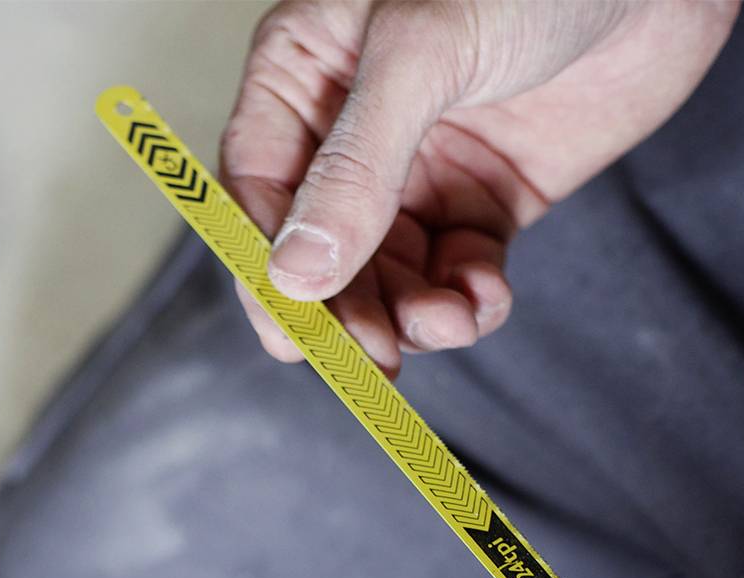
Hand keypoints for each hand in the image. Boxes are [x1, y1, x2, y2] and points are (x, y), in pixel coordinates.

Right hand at [219, 0, 738, 374]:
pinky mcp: (484, 199)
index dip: (267, 270)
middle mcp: (352, 129)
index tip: (291, 334)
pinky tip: (486, 300)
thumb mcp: (425, 52)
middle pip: (319, 251)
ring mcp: (419, 168)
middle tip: (374, 359)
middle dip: (347, 311)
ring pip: (386, 277)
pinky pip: (454, 276)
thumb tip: (297, 274)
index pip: (257, 190)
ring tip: (447, 323)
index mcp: (307, 71)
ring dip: (410, 317)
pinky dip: (466, 303)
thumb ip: (357, 166)